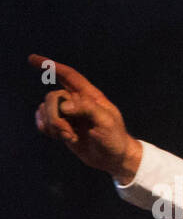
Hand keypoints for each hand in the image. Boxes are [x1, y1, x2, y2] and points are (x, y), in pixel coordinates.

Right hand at [29, 55, 141, 182]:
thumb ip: (87, 109)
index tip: (33, 59)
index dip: (52, 66)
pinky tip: (59, 137)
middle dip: (55, 115)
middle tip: (69, 132)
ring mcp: (68, 114)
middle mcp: (77, 102)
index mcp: (90, 96)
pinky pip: (42, 120)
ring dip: (53, 126)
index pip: (69, 76)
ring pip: (44, 109)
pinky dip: (46, 128)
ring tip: (69, 137)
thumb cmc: (114, 139)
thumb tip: (64, 106)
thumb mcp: (106, 122)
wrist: (113, 159)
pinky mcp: (62, 126)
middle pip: (52, 97)